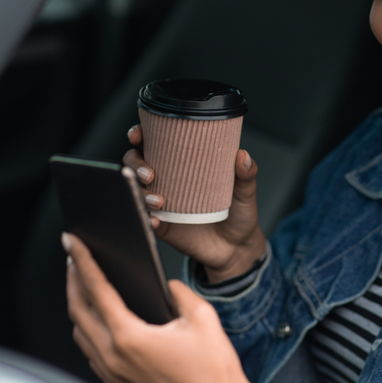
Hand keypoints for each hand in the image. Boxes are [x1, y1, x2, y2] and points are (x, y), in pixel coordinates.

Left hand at [64, 233, 258, 382]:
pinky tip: (101, 323)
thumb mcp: (203, 319)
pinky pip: (92, 355)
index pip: (98, 291)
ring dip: (79, 307)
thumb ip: (181, 293)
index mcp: (131, 338)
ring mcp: (115, 376)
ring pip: (80, 335)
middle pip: (78, 312)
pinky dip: (89, 332)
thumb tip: (168, 286)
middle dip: (73, 280)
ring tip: (85, 287)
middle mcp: (115, 359)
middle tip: (75, 258)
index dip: (83, 263)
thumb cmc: (215, 372)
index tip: (73, 243)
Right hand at [124, 125, 266, 280]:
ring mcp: (162, 202)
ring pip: (136, 190)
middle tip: (150, 174)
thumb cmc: (239, 212)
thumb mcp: (245, 191)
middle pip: (136, 163)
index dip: (139, 135)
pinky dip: (145, 219)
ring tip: (159, 201)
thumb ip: (246, 174)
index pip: (154, 142)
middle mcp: (168, 179)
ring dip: (139, 192)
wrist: (237, 247)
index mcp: (183, 163)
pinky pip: (145, 219)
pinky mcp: (162, 225)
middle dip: (135, 164)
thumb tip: (242, 155)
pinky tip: (155, 221)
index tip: (138, 135)